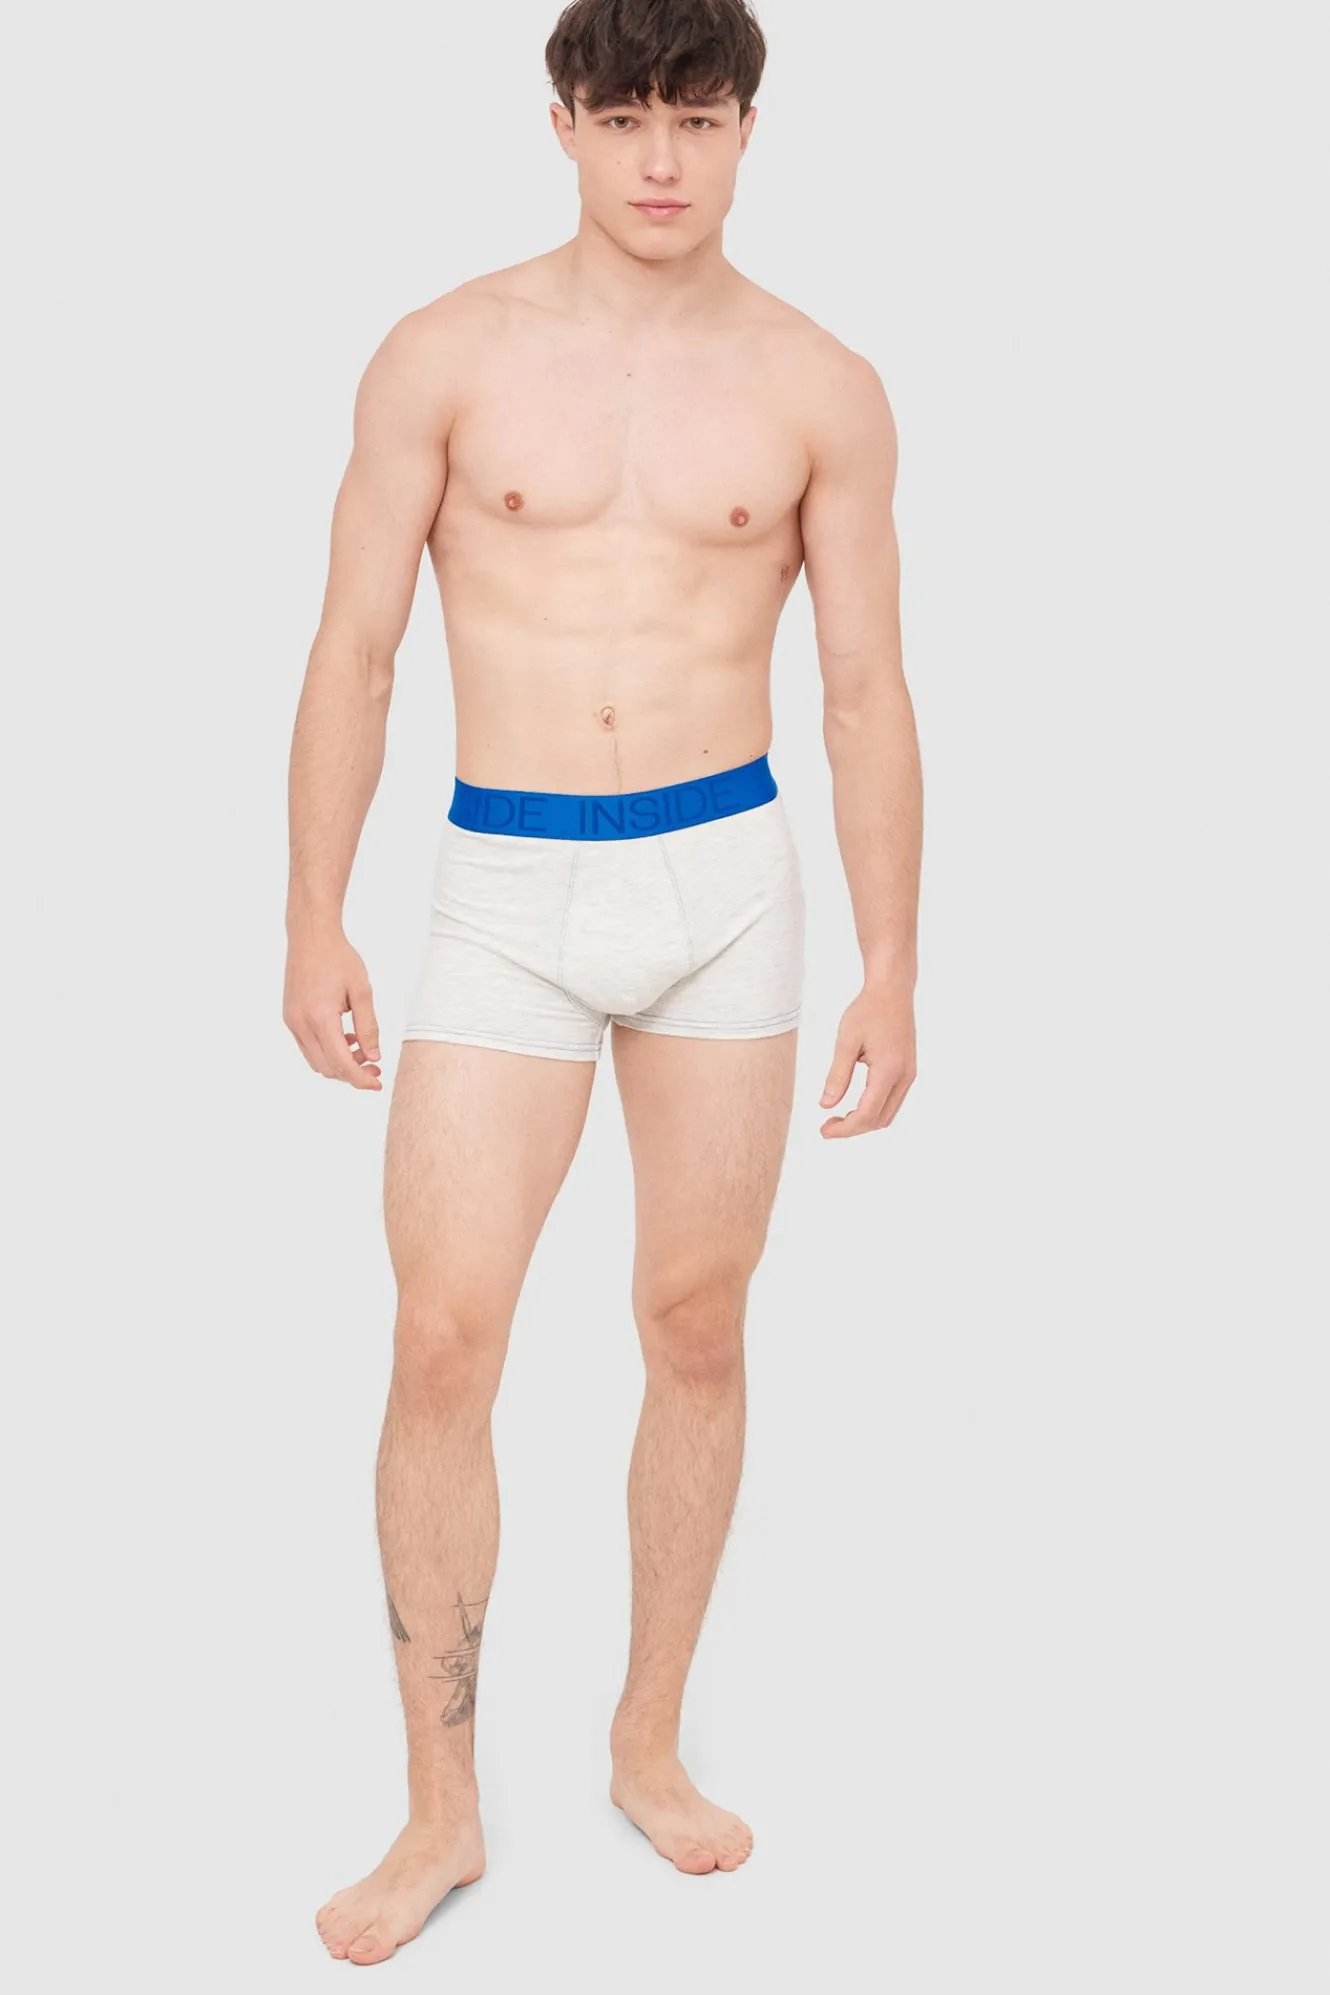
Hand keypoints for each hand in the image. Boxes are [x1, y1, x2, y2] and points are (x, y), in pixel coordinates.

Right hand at [283, 924, 382, 1090]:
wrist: (311, 936)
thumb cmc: (339, 958)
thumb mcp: (362, 991)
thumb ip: (369, 1026)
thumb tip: (373, 1057)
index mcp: (320, 1018)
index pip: (341, 1064)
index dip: (360, 1079)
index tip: (377, 1083)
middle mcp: (301, 1024)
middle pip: (327, 1068)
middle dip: (352, 1073)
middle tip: (375, 1067)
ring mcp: (292, 1022)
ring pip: (316, 1061)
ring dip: (339, 1063)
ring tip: (362, 1049)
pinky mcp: (290, 1017)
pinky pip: (308, 1047)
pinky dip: (328, 1051)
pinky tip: (346, 1036)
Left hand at [819, 981, 915, 1137]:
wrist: (892, 991)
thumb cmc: (868, 1011)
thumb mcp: (846, 1041)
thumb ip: (837, 1075)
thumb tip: (826, 1105)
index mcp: (889, 1070)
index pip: (867, 1114)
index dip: (845, 1129)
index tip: (824, 1131)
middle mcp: (904, 1077)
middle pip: (879, 1120)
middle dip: (853, 1129)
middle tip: (827, 1126)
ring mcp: (909, 1075)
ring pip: (888, 1114)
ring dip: (864, 1121)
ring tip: (838, 1118)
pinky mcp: (908, 1071)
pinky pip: (892, 1102)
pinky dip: (873, 1110)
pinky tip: (854, 1105)